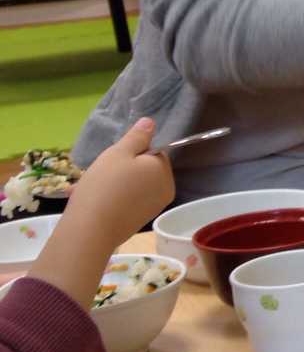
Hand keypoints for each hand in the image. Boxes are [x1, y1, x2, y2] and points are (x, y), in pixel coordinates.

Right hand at [29, 118, 175, 310]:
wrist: (91, 229)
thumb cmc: (105, 185)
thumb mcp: (118, 153)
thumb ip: (136, 137)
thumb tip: (151, 122)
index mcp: (163, 171)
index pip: (154, 152)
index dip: (132, 152)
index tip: (113, 159)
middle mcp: (165, 189)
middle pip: (143, 170)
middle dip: (121, 169)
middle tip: (98, 174)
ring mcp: (153, 207)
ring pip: (133, 185)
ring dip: (112, 183)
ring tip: (89, 188)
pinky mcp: (140, 220)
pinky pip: (127, 201)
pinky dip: (112, 198)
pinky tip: (91, 201)